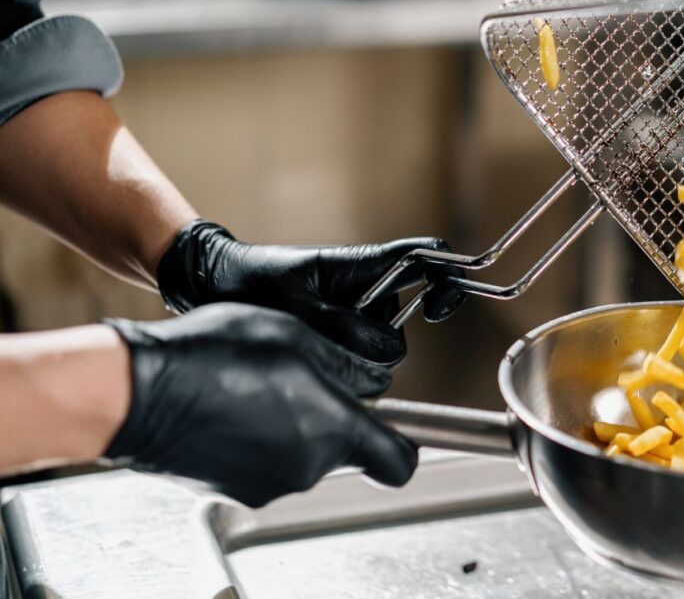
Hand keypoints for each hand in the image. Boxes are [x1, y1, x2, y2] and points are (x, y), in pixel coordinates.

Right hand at [103, 303, 417, 507]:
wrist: (138, 391)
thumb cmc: (214, 354)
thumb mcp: (295, 336)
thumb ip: (346, 363)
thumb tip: (374, 378)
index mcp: (333, 431)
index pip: (399, 461)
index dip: (403, 443)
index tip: (396, 423)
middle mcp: (307, 467)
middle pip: (345, 447)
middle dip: (332, 414)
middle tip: (299, 376)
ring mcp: (268, 484)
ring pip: (304, 452)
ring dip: (293, 423)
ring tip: (257, 385)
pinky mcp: (234, 489)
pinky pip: (266, 461)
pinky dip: (260, 437)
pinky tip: (233, 404)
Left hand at [155, 220, 465, 366]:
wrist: (211, 285)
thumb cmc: (249, 282)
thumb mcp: (294, 305)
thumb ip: (343, 329)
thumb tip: (386, 353)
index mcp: (363, 264)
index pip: (427, 258)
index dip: (446, 279)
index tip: (435, 310)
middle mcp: (367, 292)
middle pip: (401, 328)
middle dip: (374, 346)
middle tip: (328, 342)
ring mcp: (354, 318)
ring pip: (377, 355)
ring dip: (348, 362)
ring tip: (301, 347)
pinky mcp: (339, 341)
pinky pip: (354, 367)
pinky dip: (335, 372)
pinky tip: (303, 361)